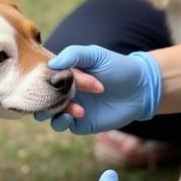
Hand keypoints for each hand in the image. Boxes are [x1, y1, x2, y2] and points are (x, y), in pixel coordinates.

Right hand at [33, 45, 160, 132]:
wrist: (140, 88)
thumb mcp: (96, 55)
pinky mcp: (80, 123)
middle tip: (54, 95)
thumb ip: (74, 55)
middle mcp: (64, 90)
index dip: (40, 78)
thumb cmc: (118, 67)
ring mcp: (71, 107)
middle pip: (39, 97)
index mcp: (64, 73)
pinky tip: (69, 116)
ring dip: (52, 110)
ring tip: (72, 106)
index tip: (46, 78)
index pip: (41, 77)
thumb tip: (51, 64)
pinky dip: (60, 122)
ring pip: (47, 113)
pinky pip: (61, 125)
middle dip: (41, 97)